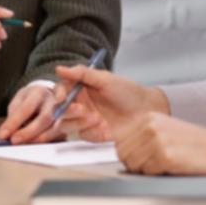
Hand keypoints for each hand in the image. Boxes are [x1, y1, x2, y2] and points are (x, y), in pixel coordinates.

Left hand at [0, 83, 66, 143]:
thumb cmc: (30, 99)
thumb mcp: (19, 101)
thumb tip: (6, 134)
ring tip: (25, 145)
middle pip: (44, 118)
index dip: (14, 123)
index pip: (26, 108)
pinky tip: (37, 145)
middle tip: (14, 141)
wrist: (47, 95)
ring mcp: (63, 113)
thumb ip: (14, 115)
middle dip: (28, 132)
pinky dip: (47, 141)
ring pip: (54, 128)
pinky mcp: (68, 123)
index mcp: (38, 92)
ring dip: (39, 139)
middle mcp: (53, 101)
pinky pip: (60, 135)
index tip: (2, 135)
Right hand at [50, 63, 168, 141]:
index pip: (61, 91)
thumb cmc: (128, 92)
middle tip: (81, 109)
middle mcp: (80, 104)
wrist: (146, 112)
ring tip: (96, 118)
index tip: (62, 97)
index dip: (59, 94)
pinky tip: (104, 127)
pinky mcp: (92, 134)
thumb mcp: (105, 79)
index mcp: (81, 88)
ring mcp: (85, 120)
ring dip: (78, 121)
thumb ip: (82, 73)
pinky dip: (91, 131)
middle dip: (68, 110)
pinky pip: (82, 135)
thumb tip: (60, 69)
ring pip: (67, 124)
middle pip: (60, 109)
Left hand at [113, 112, 205, 175]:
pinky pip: (147, 173)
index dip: (130, 155)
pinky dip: (157, 174)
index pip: (120, 141)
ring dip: (146, 170)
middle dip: (136, 164)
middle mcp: (150, 126)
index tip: (143, 158)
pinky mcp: (165, 155)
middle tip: (155, 165)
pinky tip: (172, 167)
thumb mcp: (165, 131)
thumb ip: (143, 137)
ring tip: (165, 165)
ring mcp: (157, 140)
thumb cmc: (195, 145)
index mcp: (148, 118)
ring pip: (133, 165)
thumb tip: (122, 152)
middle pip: (123, 154)